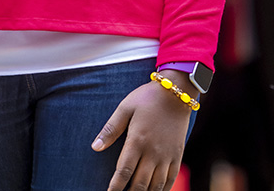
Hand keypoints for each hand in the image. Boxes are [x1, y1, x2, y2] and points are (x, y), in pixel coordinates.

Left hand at [91, 70, 194, 190]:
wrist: (177, 93)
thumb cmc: (147, 98)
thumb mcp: (125, 107)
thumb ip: (110, 129)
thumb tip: (95, 147)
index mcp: (137, 140)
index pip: (124, 172)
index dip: (115, 187)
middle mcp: (153, 152)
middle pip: (140, 183)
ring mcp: (167, 156)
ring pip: (156, 185)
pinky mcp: (177, 155)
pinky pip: (170, 179)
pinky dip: (163, 190)